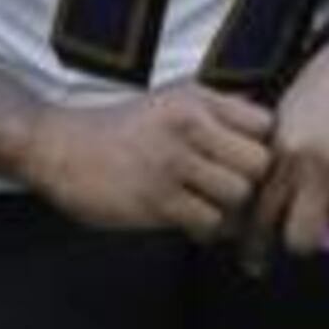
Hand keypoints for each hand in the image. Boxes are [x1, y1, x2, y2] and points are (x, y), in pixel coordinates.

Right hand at [16, 84, 273, 237]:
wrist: (58, 147)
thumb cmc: (124, 129)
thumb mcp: (172, 101)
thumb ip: (220, 111)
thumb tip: (270, 131)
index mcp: (197, 100)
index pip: (266, 125)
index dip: (264, 148)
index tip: (246, 162)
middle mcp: (188, 125)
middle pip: (259, 163)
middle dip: (251, 182)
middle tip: (233, 192)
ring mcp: (171, 162)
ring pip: (238, 195)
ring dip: (229, 209)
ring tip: (209, 205)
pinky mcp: (155, 198)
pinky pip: (209, 222)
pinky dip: (206, 228)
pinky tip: (189, 220)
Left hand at [236, 0, 328, 274]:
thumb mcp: (289, 116)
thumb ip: (280, 165)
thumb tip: (274, 217)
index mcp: (288, 149)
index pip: (263, 215)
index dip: (258, 243)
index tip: (256, 260)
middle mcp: (322, 164)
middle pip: (302, 239)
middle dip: (302, 240)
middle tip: (310, 229)